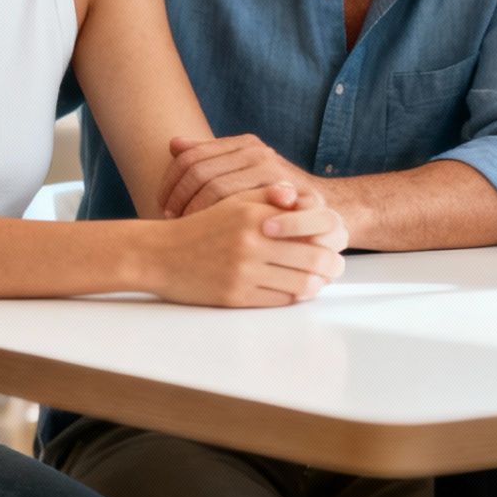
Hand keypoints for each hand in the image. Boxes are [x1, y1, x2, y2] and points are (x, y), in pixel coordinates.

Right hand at [153, 184, 346, 307]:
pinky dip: (294, 297)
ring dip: (318, 285)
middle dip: (332, 265)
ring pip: (300, 284)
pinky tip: (297, 291)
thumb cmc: (201, 227)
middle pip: (313, 259)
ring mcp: (244, 272)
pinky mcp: (235, 296)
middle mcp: (251, 243)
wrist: (159, 255)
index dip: (330, 237)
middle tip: (338, 267)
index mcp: (254, 216)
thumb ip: (267, 196)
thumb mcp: (233, 202)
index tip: (337, 241)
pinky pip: (278, 300)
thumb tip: (300, 196)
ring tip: (321, 281)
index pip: (309, 227)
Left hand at [159, 134, 322, 217]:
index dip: (169, 182)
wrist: (328, 210)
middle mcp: (256, 152)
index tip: (163, 205)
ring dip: (195, 210)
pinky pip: (239, 204)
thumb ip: (213, 159)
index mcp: (243, 144)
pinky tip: (212, 234)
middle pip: (199, 171)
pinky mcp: (283, 191)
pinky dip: (219, 220)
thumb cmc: (278, 197)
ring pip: (215, 187)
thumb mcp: (246, 173)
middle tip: (171, 220)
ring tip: (187, 228)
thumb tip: (173, 144)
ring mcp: (271, 170)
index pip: (191, 156)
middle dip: (178, 198)